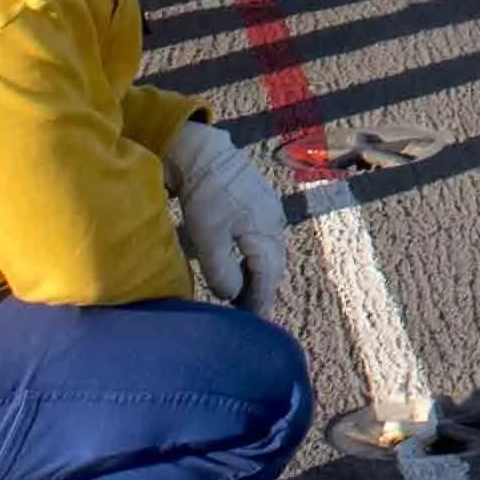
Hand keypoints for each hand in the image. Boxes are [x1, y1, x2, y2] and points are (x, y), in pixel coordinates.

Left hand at [163, 118, 290, 318]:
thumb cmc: (204, 195)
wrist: (204, 153)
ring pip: (269, 254)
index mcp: (265, 234)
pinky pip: (264, 239)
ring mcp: (270, 212)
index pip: (267, 279)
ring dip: (258, 275)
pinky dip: (255, 258)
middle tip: (247, 314)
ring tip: (243, 293)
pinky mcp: (260, 204)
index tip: (254, 326)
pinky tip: (242, 263)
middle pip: (272, 268)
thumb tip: (232, 296)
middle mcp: (274, 224)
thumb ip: (222, 272)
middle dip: (261, 292)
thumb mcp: (208, 238)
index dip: (260, 304)